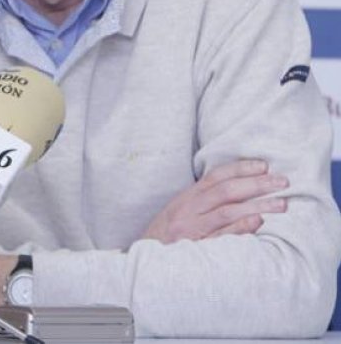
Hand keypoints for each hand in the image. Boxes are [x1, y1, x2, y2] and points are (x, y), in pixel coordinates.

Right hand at [142, 158, 288, 243]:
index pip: (216, 176)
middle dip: (256, 185)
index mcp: (186, 198)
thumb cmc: (168, 236)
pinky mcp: (197, 248)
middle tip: (282, 182)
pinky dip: (240, 227)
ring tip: (280, 204)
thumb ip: (204, 200)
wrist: (146, 261)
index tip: (264, 165)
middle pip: (225, 191)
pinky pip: (222, 236)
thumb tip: (239, 189)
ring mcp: (192, 229)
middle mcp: (188, 210)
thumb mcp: (180, 211)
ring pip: (227, 212)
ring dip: (257, 206)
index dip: (240, 168)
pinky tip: (258, 222)